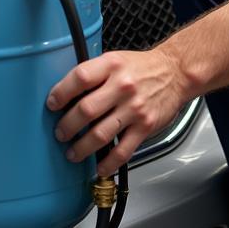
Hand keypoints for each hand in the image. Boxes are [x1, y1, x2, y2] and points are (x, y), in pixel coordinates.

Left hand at [47, 49, 191, 177]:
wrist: (176, 73)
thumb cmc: (143, 67)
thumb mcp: (116, 60)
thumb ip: (94, 75)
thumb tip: (65, 96)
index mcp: (112, 65)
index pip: (80, 78)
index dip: (61, 93)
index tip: (52, 104)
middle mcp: (123, 86)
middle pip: (85, 110)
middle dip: (66, 127)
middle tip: (60, 133)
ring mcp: (135, 108)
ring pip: (99, 134)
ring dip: (80, 148)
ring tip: (73, 152)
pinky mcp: (145, 126)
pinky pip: (122, 151)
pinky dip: (107, 164)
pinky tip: (99, 167)